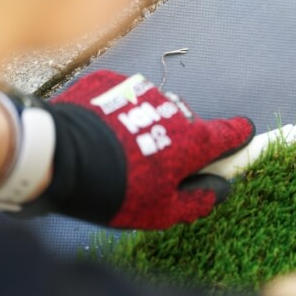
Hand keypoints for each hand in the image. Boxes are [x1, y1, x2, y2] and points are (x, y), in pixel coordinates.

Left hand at [37, 70, 253, 228]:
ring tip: (118, 153)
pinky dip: (118, 115)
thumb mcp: (160, 212)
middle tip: (153, 168)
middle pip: (188, 126)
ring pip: (154, 111)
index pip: (234, 131)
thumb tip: (218, 191)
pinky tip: (100, 136)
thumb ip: (198, 201)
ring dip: (146, 127)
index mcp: (194, 140)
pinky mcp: (111, 82)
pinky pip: (124, 99)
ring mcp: (142, 91)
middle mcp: (175, 109)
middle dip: (178, 143)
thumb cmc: (115, 189)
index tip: (240, 141)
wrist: (55, 156)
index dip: (239, 138)